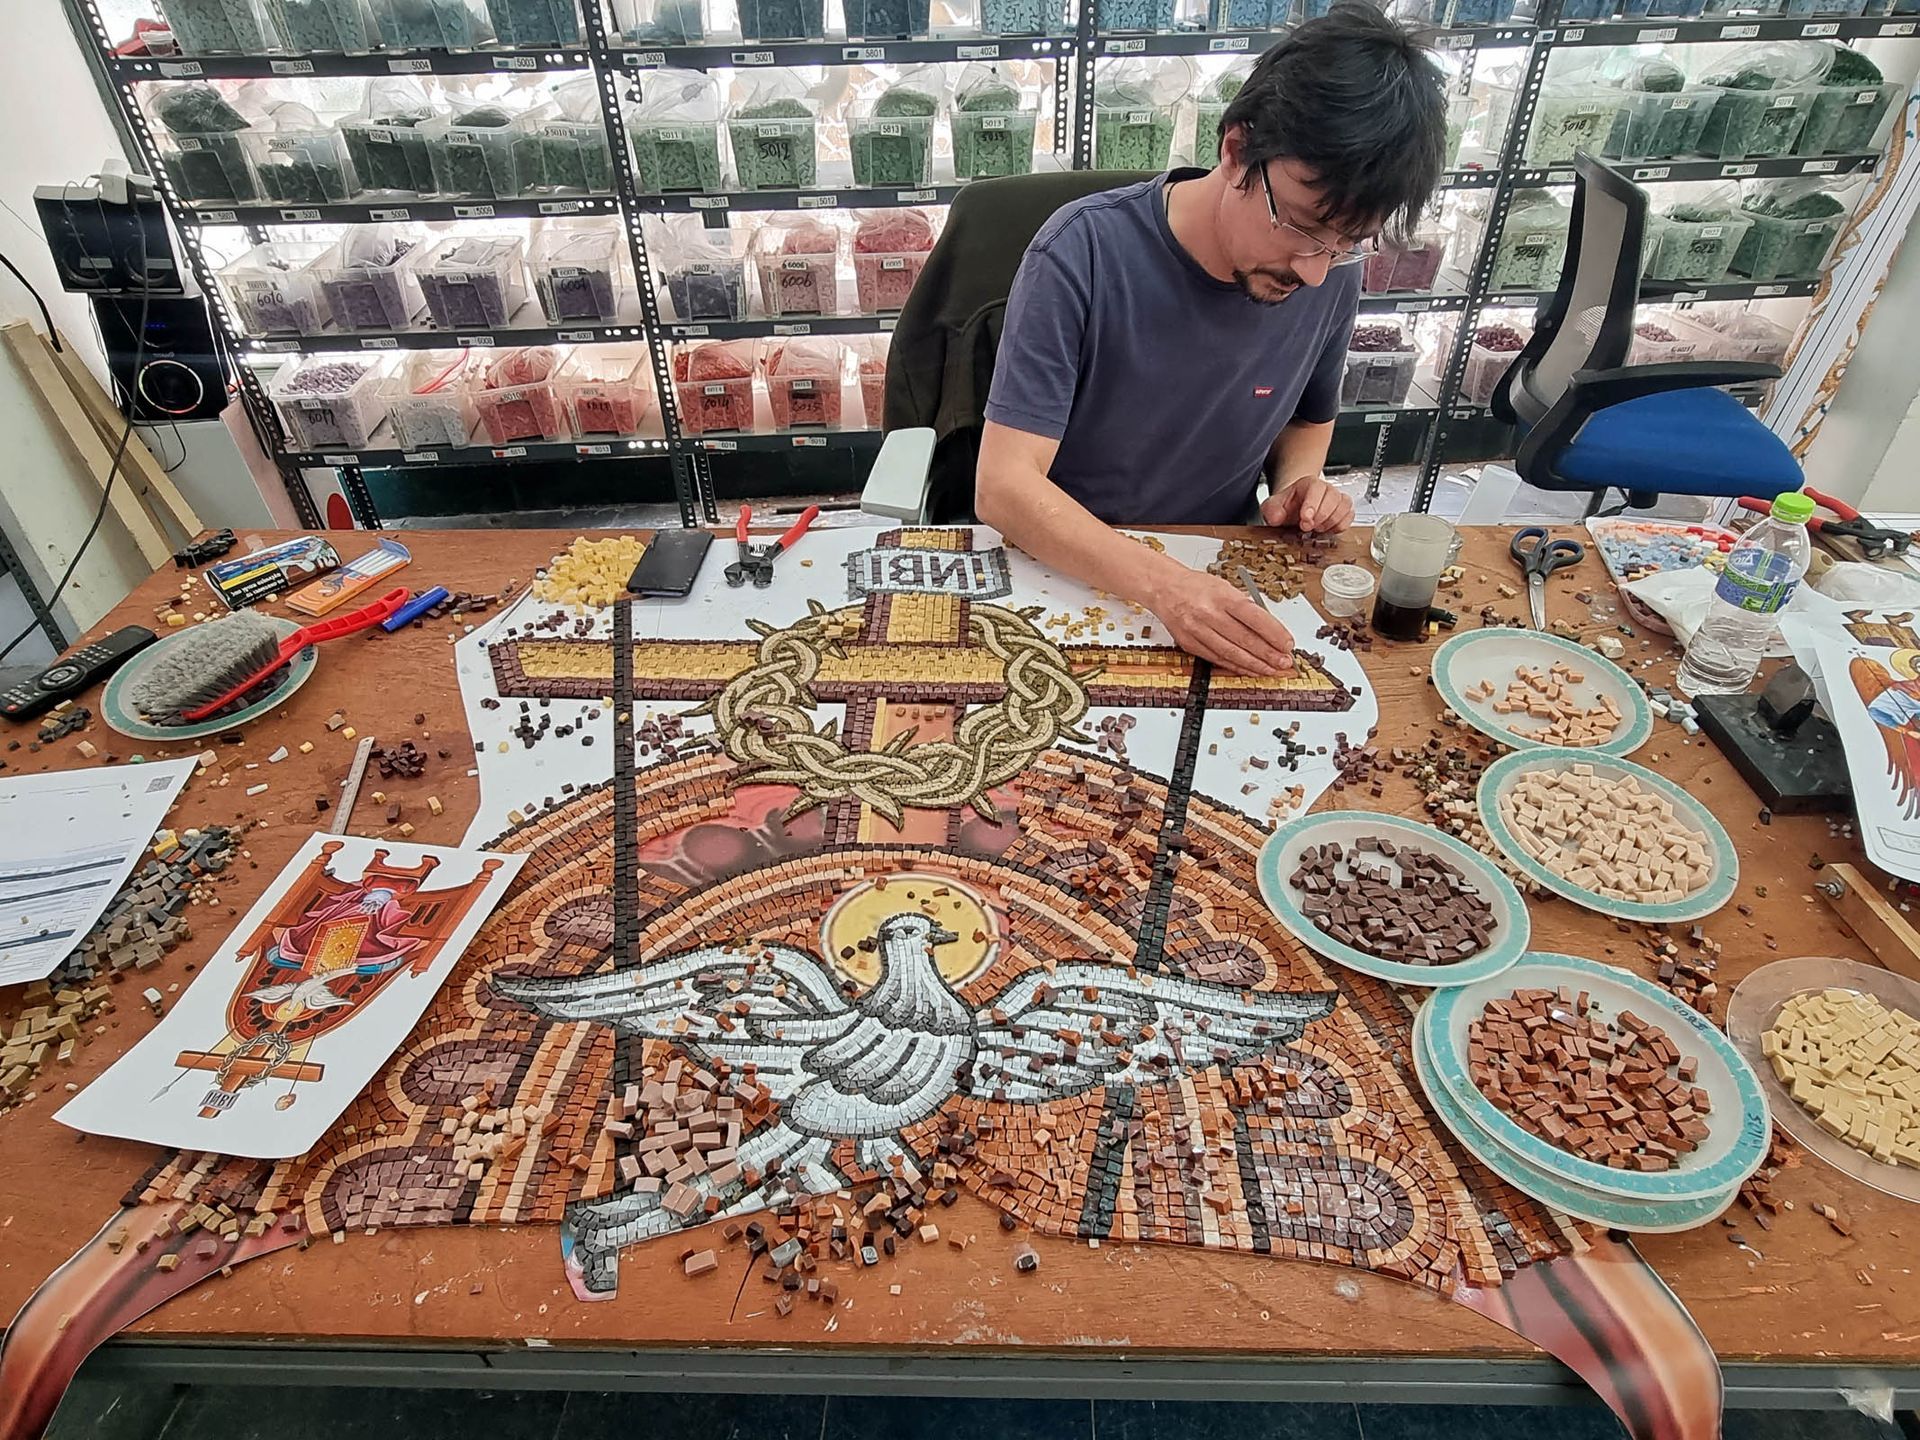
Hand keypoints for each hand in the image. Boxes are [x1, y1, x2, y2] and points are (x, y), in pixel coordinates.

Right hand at [1145, 566, 1294, 675]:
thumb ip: (1245, 608)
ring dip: (1254, 665)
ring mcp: (1197, 630)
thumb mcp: (1225, 587)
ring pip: (1231, 653)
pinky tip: (1249, 670)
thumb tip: (1270, 630)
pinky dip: (1236, 667)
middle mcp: (1208, 613)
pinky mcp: (1190, 644)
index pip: (1254, 617)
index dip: (1274, 633)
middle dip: (1268, 654)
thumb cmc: (1197, 587)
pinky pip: (1217, 659)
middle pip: (1244, 639)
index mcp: (1221, 596)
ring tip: (1270, 670)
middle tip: (1284, 662)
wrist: (1165, 589)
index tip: (1288, 644)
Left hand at [1262, 475, 1354, 534]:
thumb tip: (1277, 517)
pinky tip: (1327, 530)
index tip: (1305, 519)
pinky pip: (1349, 516)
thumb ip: (1271, 510)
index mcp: (1308, 483)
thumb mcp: (1272, 507)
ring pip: (1344, 506)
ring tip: (1316, 528)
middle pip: (1333, 498)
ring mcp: (1337, 498)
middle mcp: (1326, 489)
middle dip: (1320, 517)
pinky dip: (1340, 526)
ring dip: (1331, 522)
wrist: (1294, 509)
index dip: (1312, 505)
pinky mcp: (1344, 510)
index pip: (1316, 489)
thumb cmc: (1287, 507)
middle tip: (1307, 527)